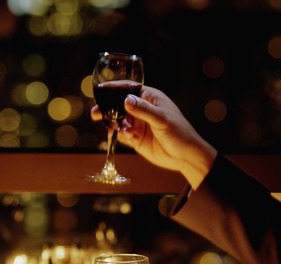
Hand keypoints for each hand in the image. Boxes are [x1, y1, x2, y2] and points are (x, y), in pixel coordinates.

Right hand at [91, 86, 216, 188]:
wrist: (185, 156)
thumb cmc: (180, 132)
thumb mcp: (162, 119)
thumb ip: (143, 110)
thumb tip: (126, 100)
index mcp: (149, 98)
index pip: (128, 88)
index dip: (113, 89)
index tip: (99, 91)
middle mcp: (141, 109)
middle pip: (117, 105)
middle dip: (106, 109)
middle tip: (95, 114)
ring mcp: (137, 124)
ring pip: (117, 121)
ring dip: (114, 125)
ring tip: (119, 130)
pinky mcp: (135, 138)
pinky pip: (121, 134)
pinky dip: (121, 136)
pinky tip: (131, 138)